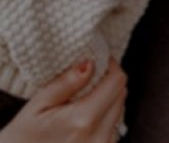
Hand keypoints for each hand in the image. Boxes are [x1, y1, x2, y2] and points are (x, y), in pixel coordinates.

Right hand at [0, 59, 126, 142]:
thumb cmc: (22, 138)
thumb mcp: (37, 106)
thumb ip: (66, 84)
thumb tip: (89, 63)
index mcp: (83, 120)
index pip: (116, 82)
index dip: (110, 66)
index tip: (98, 59)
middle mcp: (99, 135)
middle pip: (121, 94)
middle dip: (109, 80)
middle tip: (90, 75)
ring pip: (121, 108)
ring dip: (109, 97)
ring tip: (85, 96)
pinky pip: (115, 124)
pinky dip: (106, 114)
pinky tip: (87, 114)